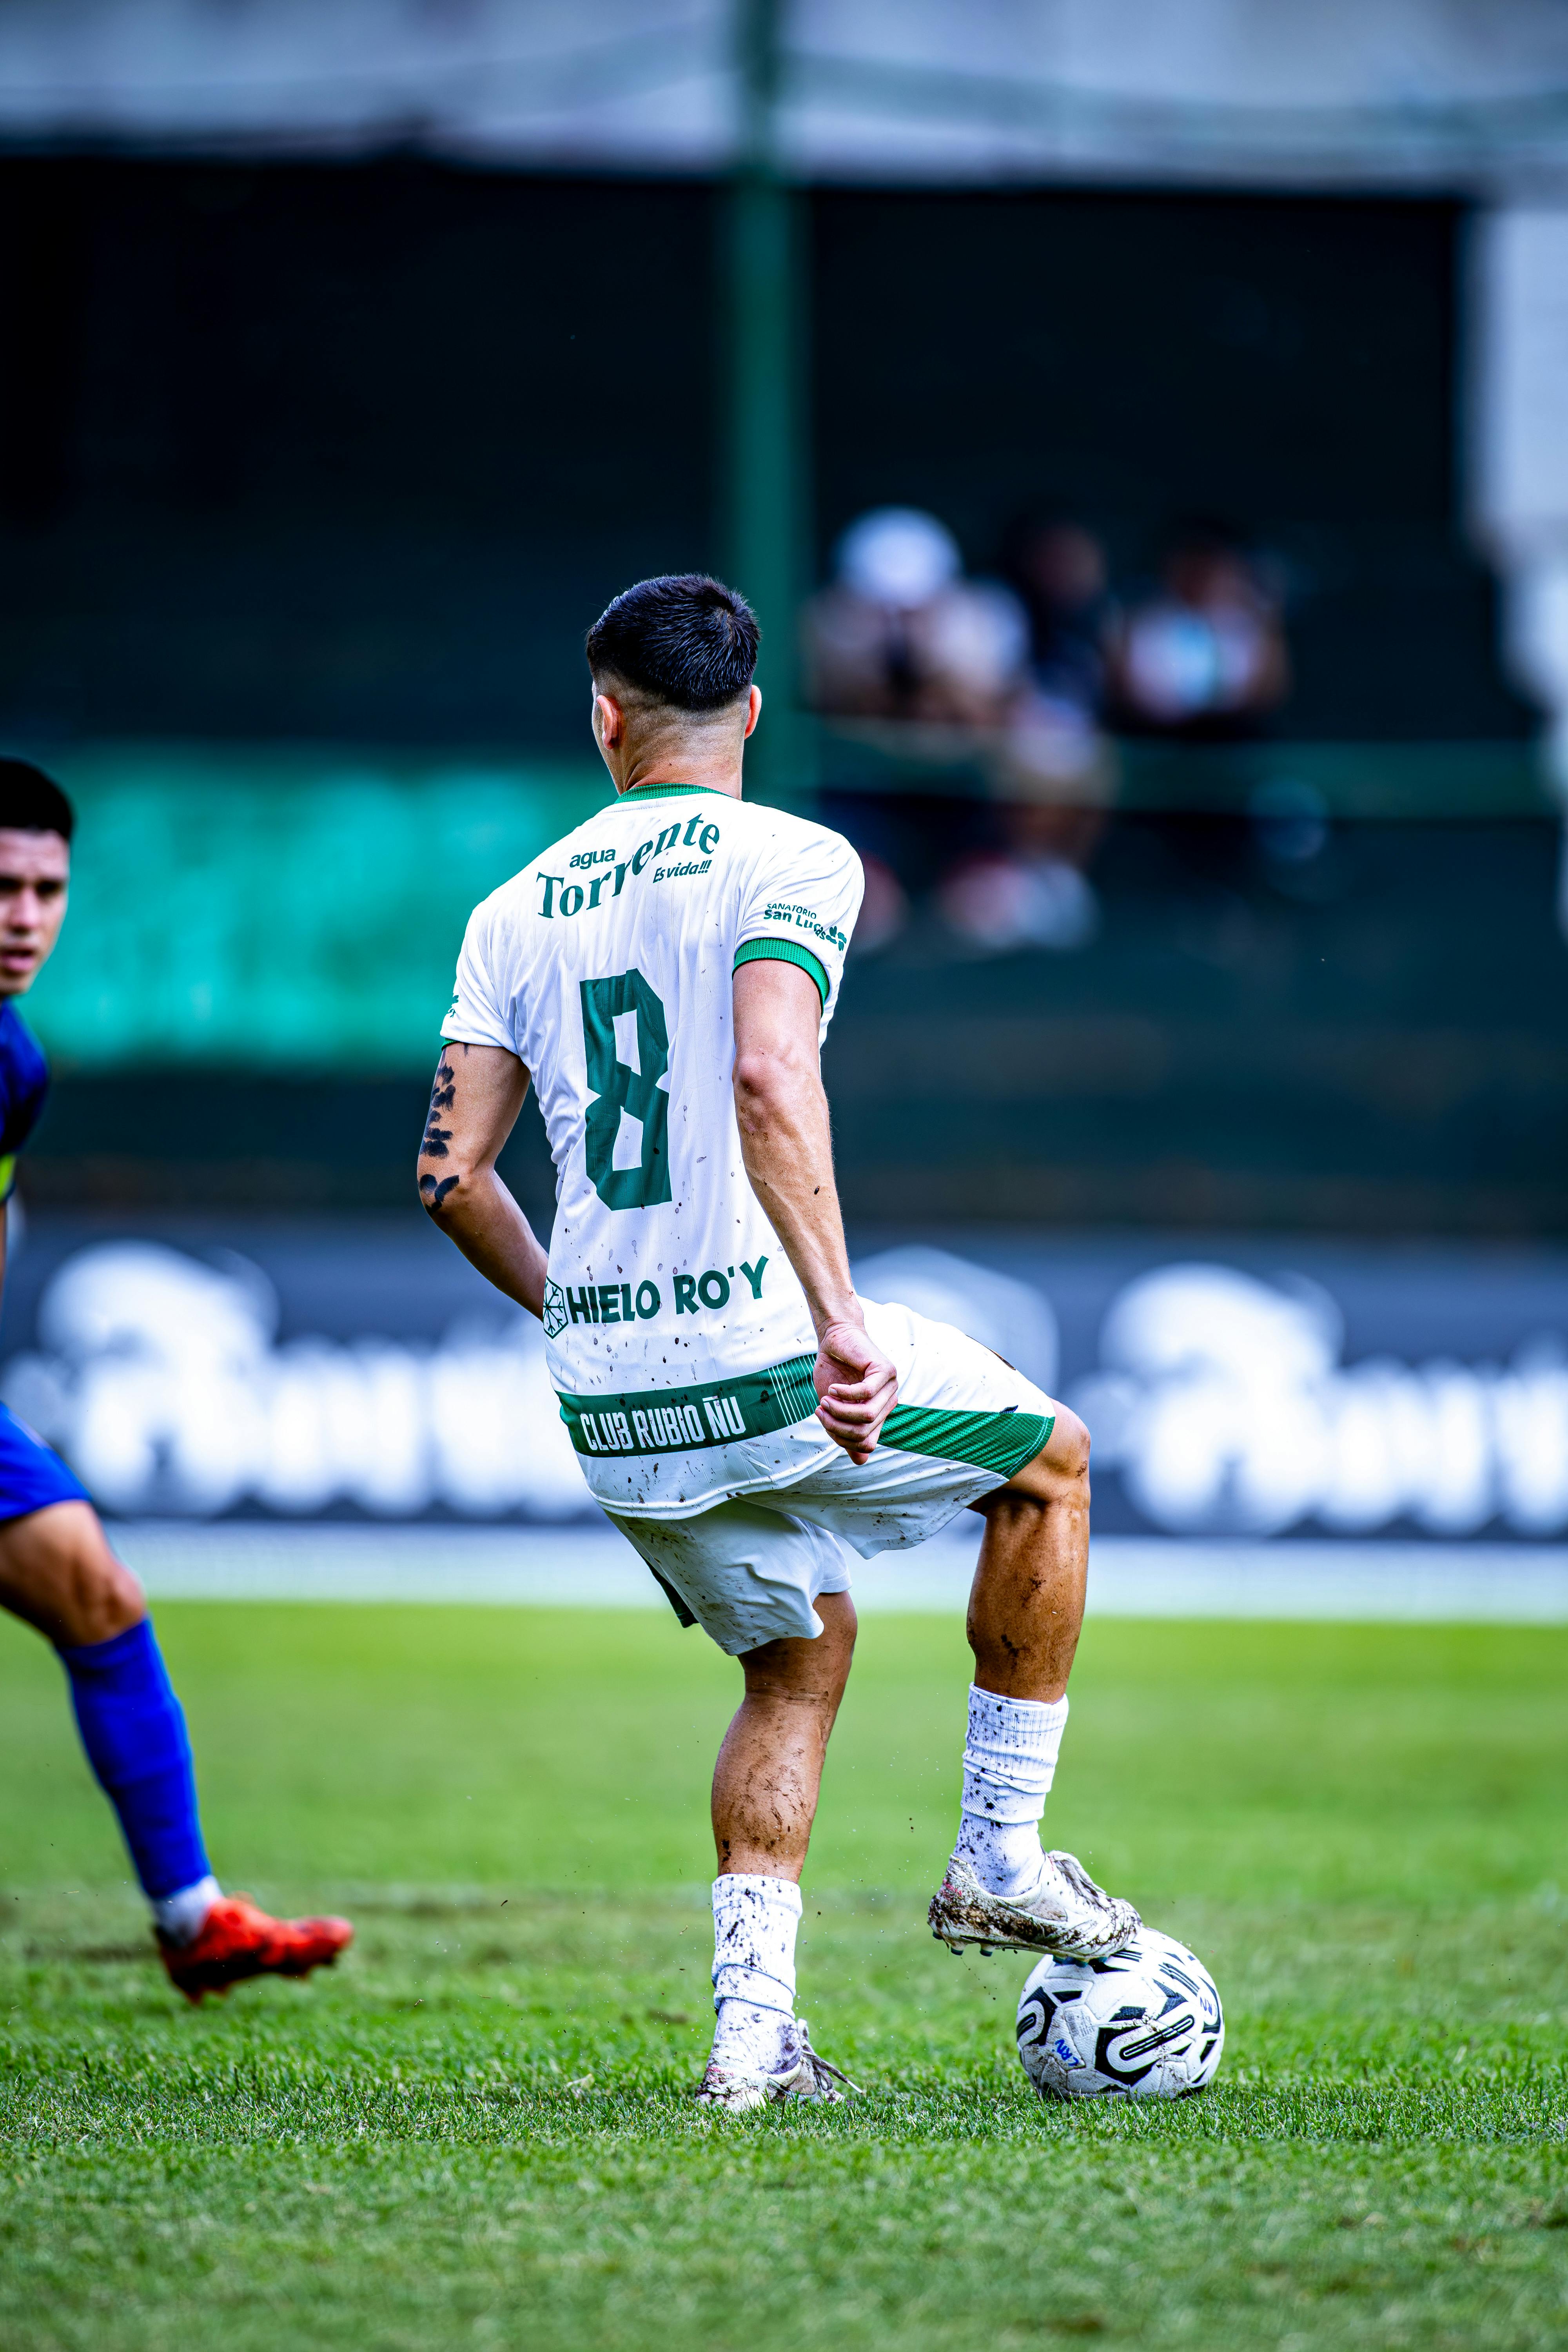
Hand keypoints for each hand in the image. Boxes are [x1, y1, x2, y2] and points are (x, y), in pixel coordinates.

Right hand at [813, 1318, 897, 1464]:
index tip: (822, 1420)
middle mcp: (889, 1403)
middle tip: (819, 1411)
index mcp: (879, 1414)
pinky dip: (844, 1394)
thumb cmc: (834, 1372)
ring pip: (867, 1416)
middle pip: (865, 1433)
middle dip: (836, 1426)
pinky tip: (832, 1388)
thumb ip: (846, 1431)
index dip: (841, 1439)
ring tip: (824, 1400)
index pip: (866, 1444)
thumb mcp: (835, 1408)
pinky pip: (866, 1394)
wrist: (835, 1338)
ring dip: (839, 1412)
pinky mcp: (885, 1371)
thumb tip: (861, 1461)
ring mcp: (890, 1387)